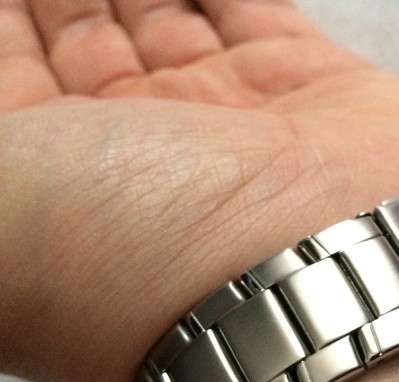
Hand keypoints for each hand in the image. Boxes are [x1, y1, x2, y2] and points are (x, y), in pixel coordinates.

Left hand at [0, 0, 398, 381]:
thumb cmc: (131, 257)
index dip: (2, 21)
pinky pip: (253, 5)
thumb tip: (5, 53)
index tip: (14, 1)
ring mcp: (233, 121)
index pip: (5, 70)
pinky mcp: (314, 88)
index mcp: (53, 184)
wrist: (318, 287)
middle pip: (78, 34)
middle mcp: (141, 156)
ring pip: (164, 11)